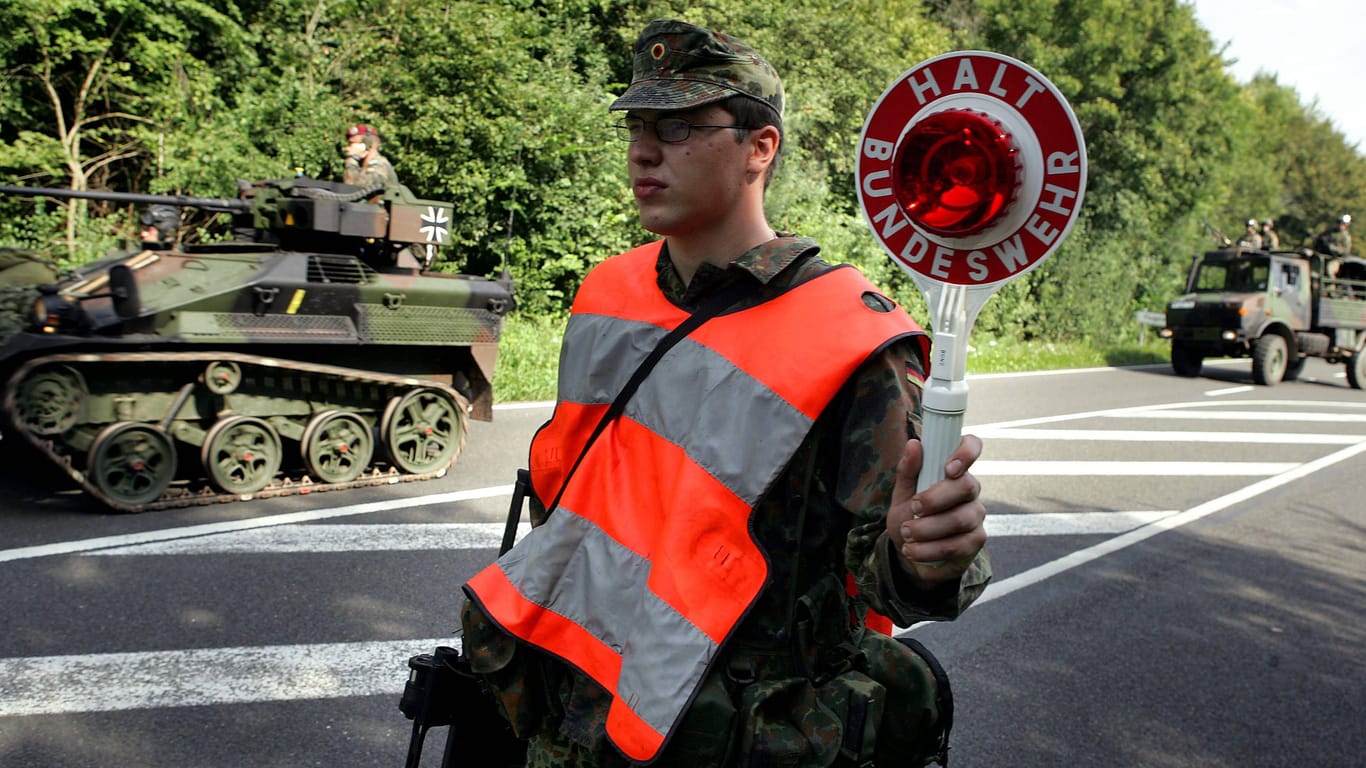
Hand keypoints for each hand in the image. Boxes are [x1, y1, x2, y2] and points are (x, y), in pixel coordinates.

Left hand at [885, 434, 986, 584]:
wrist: (913, 552)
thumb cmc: (910, 517)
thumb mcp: (902, 494)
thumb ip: (908, 471)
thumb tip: (914, 444)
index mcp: (954, 471)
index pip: (972, 447)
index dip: (966, 452)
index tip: (948, 468)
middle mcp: (970, 491)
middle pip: (965, 486)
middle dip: (934, 499)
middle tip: (913, 507)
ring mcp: (976, 516)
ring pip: (959, 519)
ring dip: (926, 528)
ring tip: (906, 533)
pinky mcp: (975, 541)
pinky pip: (955, 545)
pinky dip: (928, 549)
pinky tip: (912, 550)